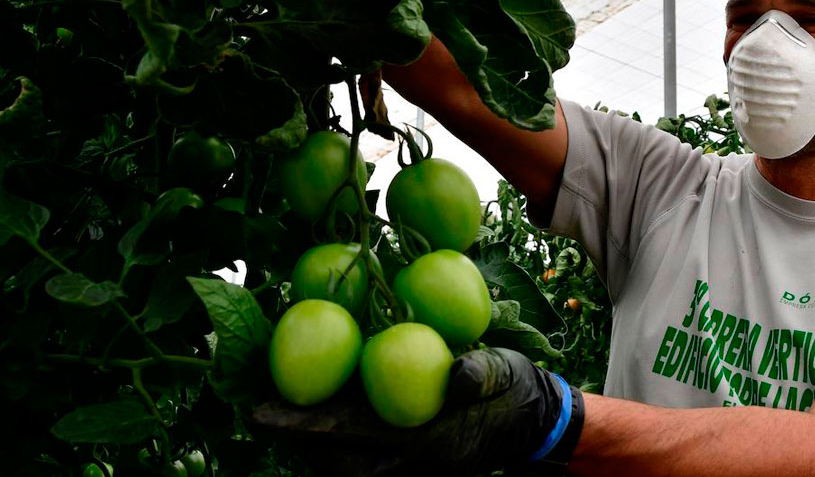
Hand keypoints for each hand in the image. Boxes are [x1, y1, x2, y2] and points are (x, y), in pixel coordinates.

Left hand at [252, 347, 584, 475]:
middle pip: (339, 464)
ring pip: (346, 473)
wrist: (534, 426)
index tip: (262, 411)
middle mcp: (414, 467)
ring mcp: (413, 475)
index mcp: (431, 442)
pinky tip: (317, 429)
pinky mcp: (412, 473)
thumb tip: (453, 374)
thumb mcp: (503, 371)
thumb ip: (478, 373)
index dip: (307, 424)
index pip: (356, 434)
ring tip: (279, 422)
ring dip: (310, 450)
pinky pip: (361, 469)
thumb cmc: (514, 390)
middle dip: (295, 443)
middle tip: (256, 414)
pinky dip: (332, 453)